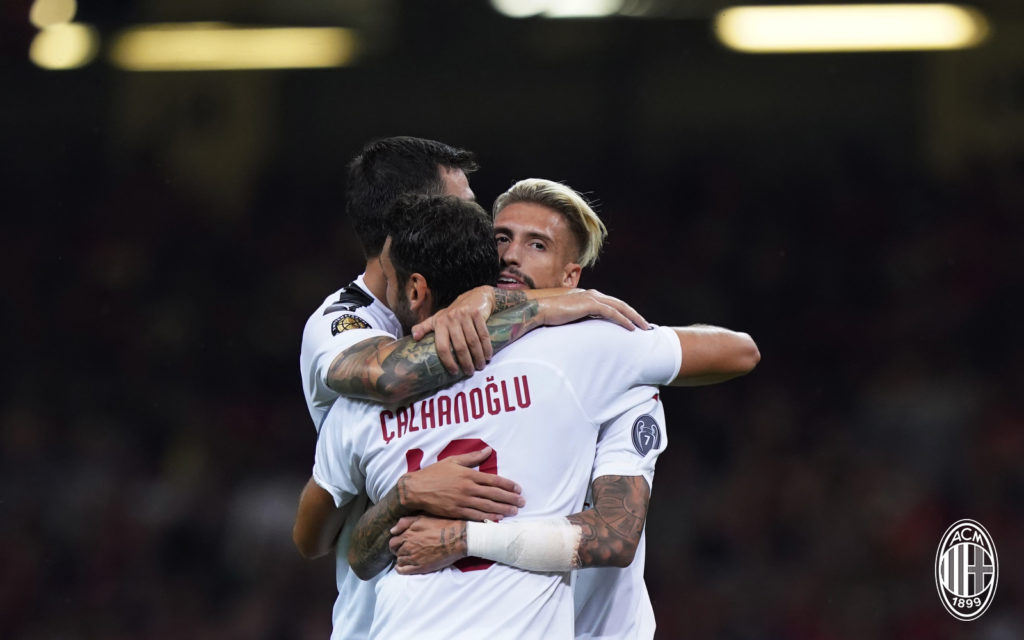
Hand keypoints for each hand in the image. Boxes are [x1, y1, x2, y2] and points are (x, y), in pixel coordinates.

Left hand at [390, 516, 467, 574]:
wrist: (458, 537)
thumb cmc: (442, 525)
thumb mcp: (422, 517)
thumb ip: (404, 522)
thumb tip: (392, 530)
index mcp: (408, 534)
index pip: (393, 542)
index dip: (396, 543)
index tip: (400, 544)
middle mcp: (409, 546)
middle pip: (395, 552)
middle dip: (398, 551)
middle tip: (404, 550)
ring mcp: (414, 557)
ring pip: (400, 561)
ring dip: (402, 559)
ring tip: (409, 557)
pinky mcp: (421, 567)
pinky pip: (404, 570)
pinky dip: (401, 569)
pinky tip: (404, 567)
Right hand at [398, 447, 524, 520]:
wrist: (416, 489)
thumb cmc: (434, 473)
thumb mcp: (453, 461)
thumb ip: (472, 457)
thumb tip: (488, 450)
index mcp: (468, 475)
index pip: (493, 480)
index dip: (508, 485)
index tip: (518, 488)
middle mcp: (468, 488)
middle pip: (494, 494)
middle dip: (510, 499)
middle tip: (522, 502)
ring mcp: (462, 501)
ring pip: (487, 506)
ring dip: (503, 509)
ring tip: (514, 512)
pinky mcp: (456, 512)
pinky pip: (475, 516)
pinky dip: (488, 518)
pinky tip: (497, 519)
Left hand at [411, 285, 495, 375]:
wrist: (475, 296)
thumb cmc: (454, 311)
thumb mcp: (438, 318)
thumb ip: (425, 327)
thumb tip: (414, 337)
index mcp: (439, 323)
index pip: (442, 346)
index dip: (448, 361)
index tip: (454, 371)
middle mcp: (451, 318)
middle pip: (460, 346)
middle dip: (466, 362)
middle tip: (470, 372)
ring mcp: (465, 315)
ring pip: (473, 342)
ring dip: (478, 357)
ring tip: (480, 366)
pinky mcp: (477, 313)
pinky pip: (483, 334)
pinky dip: (487, 347)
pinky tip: (488, 355)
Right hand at [536, 290, 648, 330]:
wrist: (541, 310)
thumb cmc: (552, 315)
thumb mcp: (571, 316)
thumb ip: (582, 317)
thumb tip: (588, 327)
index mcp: (589, 295)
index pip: (613, 304)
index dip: (626, 313)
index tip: (635, 322)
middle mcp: (593, 294)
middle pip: (621, 304)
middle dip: (635, 314)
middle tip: (646, 325)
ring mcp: (592, 297)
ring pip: (620, 307)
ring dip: (634, 317)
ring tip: (643, 327)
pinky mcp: (590, 304)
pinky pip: (612, 313)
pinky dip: (623, 320)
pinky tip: (631, 328)